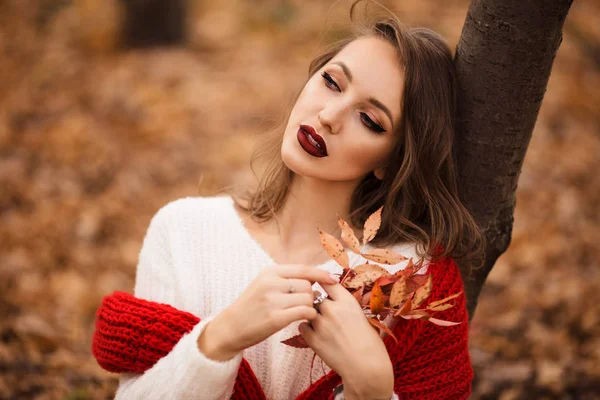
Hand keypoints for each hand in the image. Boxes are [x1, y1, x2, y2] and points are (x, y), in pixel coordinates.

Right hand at [199, 264, 338, 358]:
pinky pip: (304, 312)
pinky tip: (303, 319)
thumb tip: (315, 276)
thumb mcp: (264, 284)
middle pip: (308, 285)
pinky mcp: (275, 318)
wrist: (230, 327)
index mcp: (270, 272)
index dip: (321, 273)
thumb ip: (286, 278)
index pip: (303, 269)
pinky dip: (309, 316)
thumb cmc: (251, 306)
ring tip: (301, 312)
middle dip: (311, 295)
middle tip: (306, 303)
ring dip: (310, 306)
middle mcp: (271, 283)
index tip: (334, 279)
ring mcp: (272, 300)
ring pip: (308, 299)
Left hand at [298, 282, 393, 396]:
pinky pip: (302, 326)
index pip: (327, 282)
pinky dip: (306, 328)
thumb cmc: (371, 344)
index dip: (323, 282)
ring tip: (321, 324)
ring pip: (307, 310)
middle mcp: (333, 310)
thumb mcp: (362, 316)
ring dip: (311, 314)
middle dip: (316, 300)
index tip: (321, 283)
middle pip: (314, 295)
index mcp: (348, 302)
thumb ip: (345, 306)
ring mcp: (321, 325)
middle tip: (322, 309)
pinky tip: (315, 334)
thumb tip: (333, 299)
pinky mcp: (313, 340)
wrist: (367, 369)